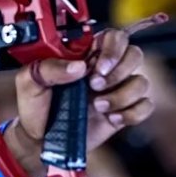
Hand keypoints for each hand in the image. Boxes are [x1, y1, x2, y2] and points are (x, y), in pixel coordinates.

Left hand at [7, 16, 159, 176]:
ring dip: (123, 96)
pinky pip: (145, 106)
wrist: (39, 140)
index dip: (112, 48)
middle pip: (134, 55)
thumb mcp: (29, 81)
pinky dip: (132, 113)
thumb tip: (78, 66)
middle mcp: (103, 69)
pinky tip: (112, 118)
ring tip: (99, 106)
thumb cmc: (34, 107)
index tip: (98, 67)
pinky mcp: (122, 111)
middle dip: (118, 72)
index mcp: (83, 55)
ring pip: (141, 82)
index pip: (113, 37)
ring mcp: (115, 90)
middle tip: (95, 86)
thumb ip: (49, 68)